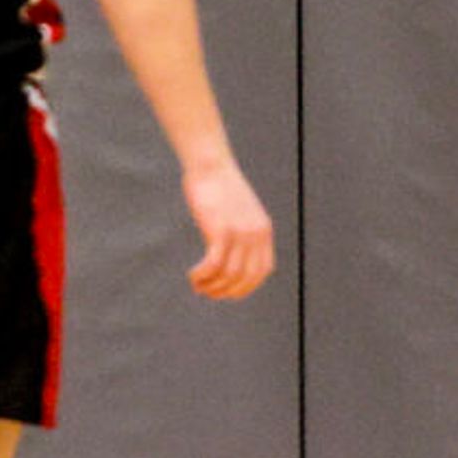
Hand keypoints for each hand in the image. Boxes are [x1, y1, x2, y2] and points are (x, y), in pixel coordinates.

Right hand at [183, 157, 276, 300]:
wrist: (211, 165)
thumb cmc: (219, 186)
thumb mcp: (239, 210)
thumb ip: (242, 229)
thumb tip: (231, 249)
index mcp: (263, 231)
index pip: (262, 272)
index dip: (245, 288)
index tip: (226, 292)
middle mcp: (256, 235)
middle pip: (245, 278)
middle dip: (225, 291)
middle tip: (207, 292)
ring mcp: (239, 233)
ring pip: (228, 275)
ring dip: (211, 286)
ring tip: (197, 285)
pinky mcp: (220, 230)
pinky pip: (214, 264)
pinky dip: (203, 275)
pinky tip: (193, 276)